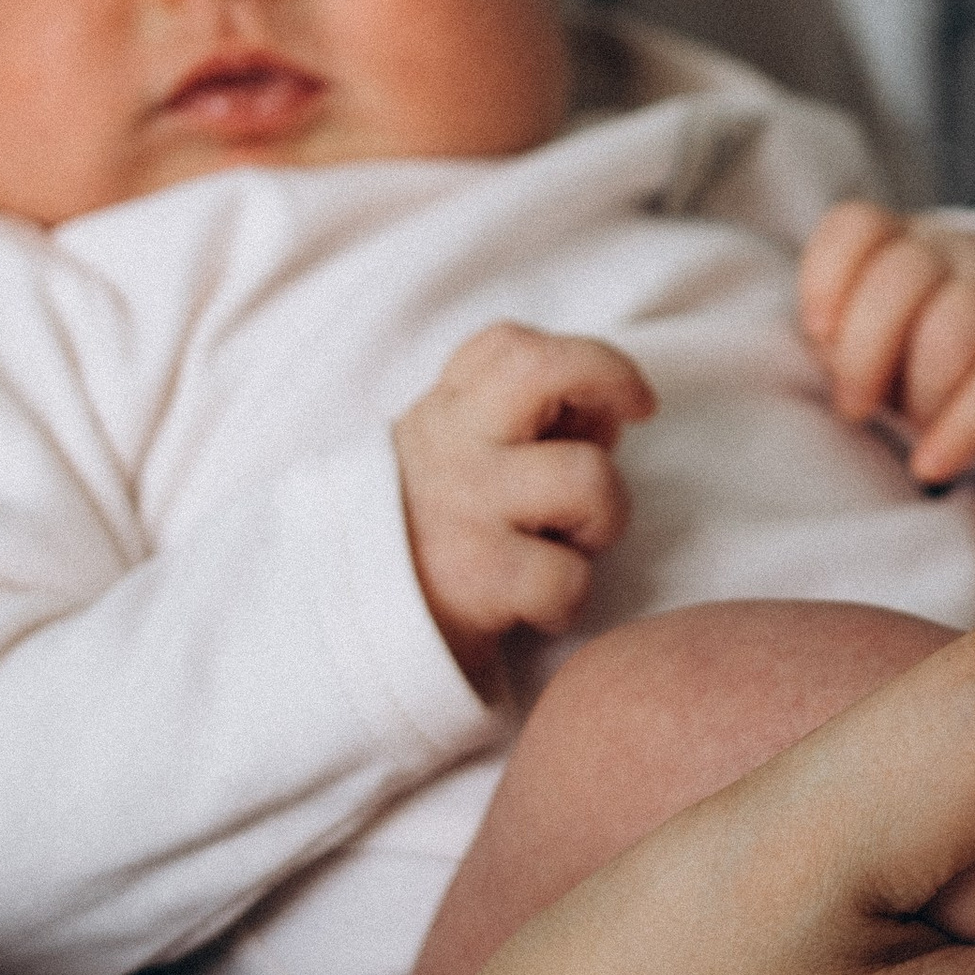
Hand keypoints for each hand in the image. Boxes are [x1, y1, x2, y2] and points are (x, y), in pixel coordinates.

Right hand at [391, 323, 653, 686]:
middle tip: (628, 421)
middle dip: (608, 379)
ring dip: (602, 519)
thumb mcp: (454, 459)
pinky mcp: (477, 575)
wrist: (346, 627)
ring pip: (587, 477)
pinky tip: (540, 606)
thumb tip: (607, 413)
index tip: (623, 399)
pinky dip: (569, 598)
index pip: (511, 346)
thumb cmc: (428, 535)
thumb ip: (522, 424)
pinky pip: (567, 576)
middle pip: (544, 369)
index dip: (586, 360)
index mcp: (447, 411)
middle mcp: (454, 444)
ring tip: (567, 546)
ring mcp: (465, 505)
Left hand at [800, 202, 974, 483]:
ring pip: (956, 326)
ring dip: (919, 392)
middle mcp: (956, 256)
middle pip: (905, 276)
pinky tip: (930, 463)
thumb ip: (840, 337)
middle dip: (865, 353)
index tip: (817, 332)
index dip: (827, 277)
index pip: (858, 228)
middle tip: (855, 406)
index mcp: (900, 244)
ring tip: (910, 428)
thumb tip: (826, 346)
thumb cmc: (916, 362)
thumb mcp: (871, 340)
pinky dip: (960, 428)